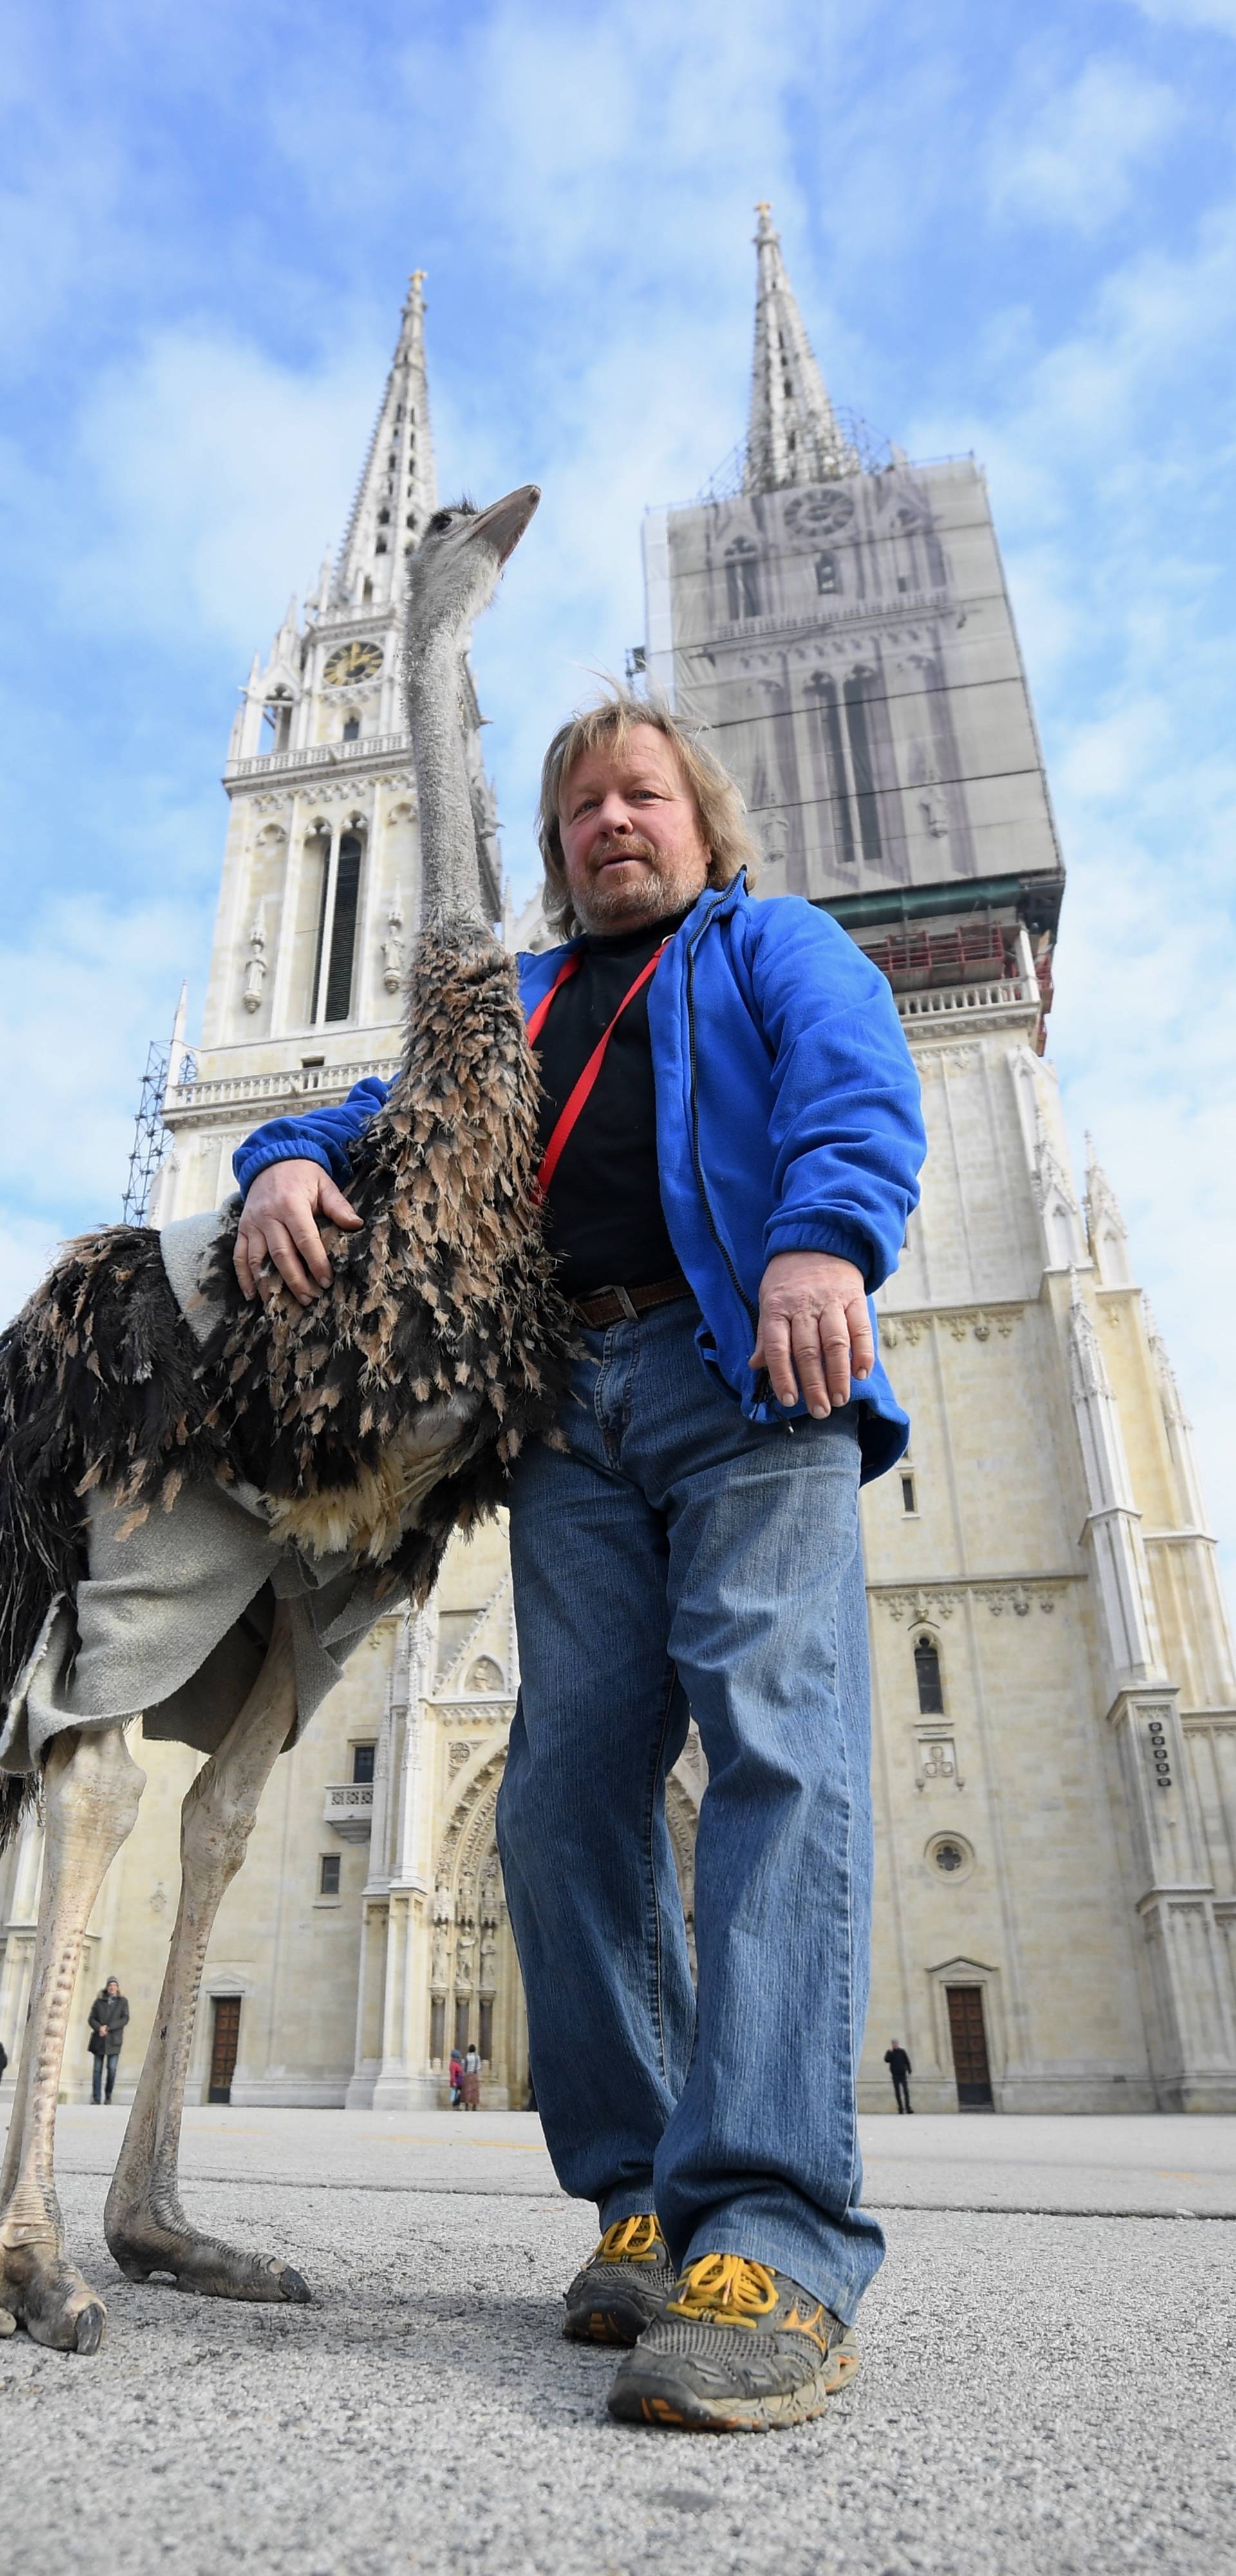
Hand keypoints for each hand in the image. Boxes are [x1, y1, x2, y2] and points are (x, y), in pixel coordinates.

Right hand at [234, 1158, 362, 1305]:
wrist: (272, 1159)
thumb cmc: (303, 1175)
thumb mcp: (324, 1184)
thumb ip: (338, 1206)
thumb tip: (357, 1225)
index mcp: (291, 1204)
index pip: (305, 1239)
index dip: (316, 1262)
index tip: (326, 1281)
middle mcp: (268, 1215)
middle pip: (281, 1254)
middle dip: (295, 1280)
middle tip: (308, 1299)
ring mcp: (252, 1223)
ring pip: (257, 1259)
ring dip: (268, 1284)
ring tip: (279, 1304)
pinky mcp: (242, 1229)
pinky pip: (239, 1256)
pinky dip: (243, 1277)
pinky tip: (251, 1295)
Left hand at [750, 1251, 872, 1417]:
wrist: (819, 1240)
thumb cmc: (789, 1277)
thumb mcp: (768, 1299)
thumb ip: (765, 1334)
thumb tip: (755, 1365)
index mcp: (777, 1307)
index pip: (777, 1347)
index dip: (782, 1376)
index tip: (789, 1400)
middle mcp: (804, 1305)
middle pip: (808, 1350)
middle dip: (814, 1385)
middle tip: (819, 1411)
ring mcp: (831, 1301)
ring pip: (835, 1342)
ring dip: (838, 1374)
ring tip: (840, 1399)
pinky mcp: (854, 1298)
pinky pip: (861, 1328)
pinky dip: (863, 1352)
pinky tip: (862, 1372)